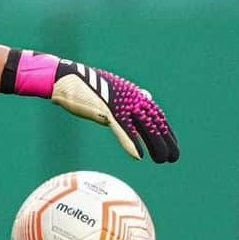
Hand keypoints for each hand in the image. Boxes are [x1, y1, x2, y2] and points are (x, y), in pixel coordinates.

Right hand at [10, 52, 178, 162]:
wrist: (65, 79)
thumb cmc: (84, 87)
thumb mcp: (109, 93)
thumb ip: (124, 100)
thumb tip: (142, 99)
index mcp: (132, 94)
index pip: (156, 114)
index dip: (166, 131)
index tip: (172, 144)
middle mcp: (131, 98)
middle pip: (155, 122)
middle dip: (166, 141)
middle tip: (173, 157)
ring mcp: (120, 104)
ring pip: (143, 127)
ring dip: (155, 145)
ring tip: (162, 160)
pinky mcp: (108, 110)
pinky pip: (123, 129)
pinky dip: (131, 143)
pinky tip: (139, 156)